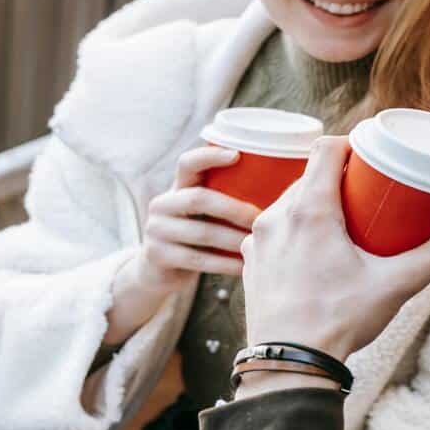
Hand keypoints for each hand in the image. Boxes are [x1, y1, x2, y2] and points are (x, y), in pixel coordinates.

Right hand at [130, 146, 262, 292]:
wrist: (158, 274)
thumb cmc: (195, 240)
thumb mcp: (203, 216)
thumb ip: (223, 201)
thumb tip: (273, 191)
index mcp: (177, 188)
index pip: (188, 163)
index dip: (209, 156)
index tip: (236, 155)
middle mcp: (162, 204)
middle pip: (199, 199)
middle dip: (234, 209)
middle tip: (261, 219)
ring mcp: (156, 230)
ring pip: (202, 233)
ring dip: (234, 239)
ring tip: (258, 244)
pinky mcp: (157, 255)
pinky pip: (198, 259)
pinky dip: (225, 264)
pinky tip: (245, 267)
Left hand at [241, 136, 429, 361]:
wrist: (289, 364)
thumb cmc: (338, 321)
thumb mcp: (396, 285)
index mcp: (309, 210)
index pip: (326, 148)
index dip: (351, 144)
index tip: (371, 158)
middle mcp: (276, 216)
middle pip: (308, 176)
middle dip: (338, 178)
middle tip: (367, 194)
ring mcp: (258, 240)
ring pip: (289, 203)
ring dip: (314, 204)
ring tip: (343, 223)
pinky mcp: (251, 262)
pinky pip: (275, 231)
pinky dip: (295, 231)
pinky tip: (313, 251)